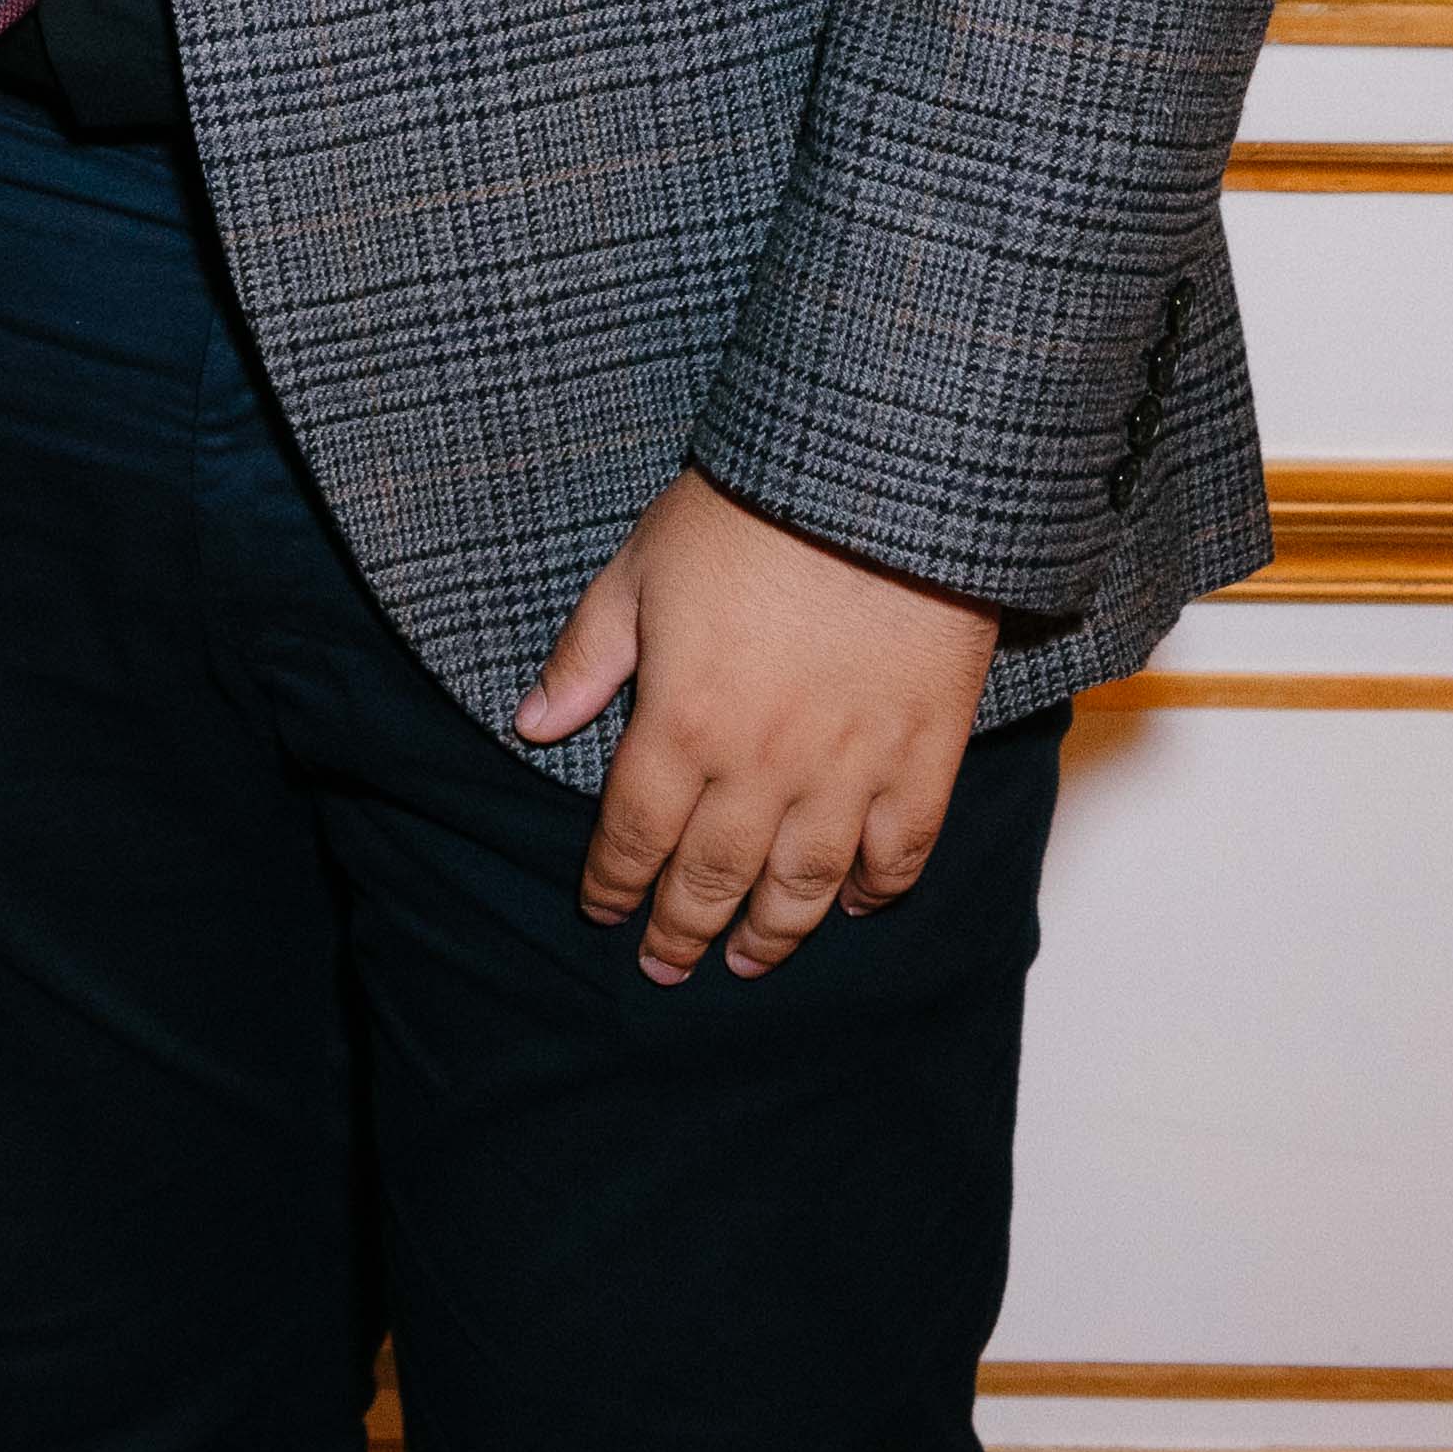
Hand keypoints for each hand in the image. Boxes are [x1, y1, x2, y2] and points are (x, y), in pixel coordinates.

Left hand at [514, 472, 999, 987]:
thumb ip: (587, 658)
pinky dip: (875, 890)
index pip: (633, 837)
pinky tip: (852, 905)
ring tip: (747, 962)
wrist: (879, 482)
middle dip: (681, 932)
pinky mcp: (921, 756)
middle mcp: (760, 769)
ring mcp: (847, 770)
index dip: (613, 885)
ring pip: (803, 887)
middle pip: (712, 879)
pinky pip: (899, 851)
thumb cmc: (752, 513)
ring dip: (771, 935)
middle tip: (666, 969)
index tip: (602, 913)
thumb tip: (532, 724)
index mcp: (681, 726)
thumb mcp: (640, 569)